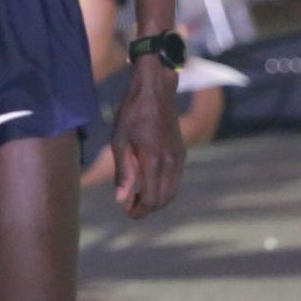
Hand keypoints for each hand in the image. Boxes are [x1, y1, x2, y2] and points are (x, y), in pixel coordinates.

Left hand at [111, 61, 184, 218]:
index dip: (139, 210)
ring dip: (156, 199)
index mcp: (154, 159)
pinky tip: (148, 181)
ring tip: (137, 196)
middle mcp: (171, 162)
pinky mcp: (181, 152)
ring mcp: (179, 157)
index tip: (126, 211)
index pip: (152, 199)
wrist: (155, 89)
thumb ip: (123, 171)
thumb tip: (121, 199)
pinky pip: (175, 179)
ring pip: (172, 191)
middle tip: (129, 206)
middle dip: (147, 208)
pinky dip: (164, 187)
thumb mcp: (120, 139)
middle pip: (164, 199)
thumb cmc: (132, 111)